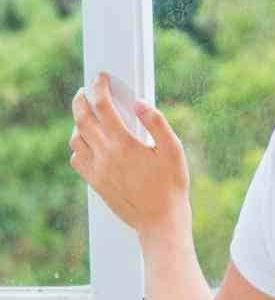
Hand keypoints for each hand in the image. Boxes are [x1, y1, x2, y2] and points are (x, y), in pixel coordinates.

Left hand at [69, 72, 190, 239]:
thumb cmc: (171, 185)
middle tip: (85, 90)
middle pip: (82, 120)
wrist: (159, 221)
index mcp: (124, 144)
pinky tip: (91, 144)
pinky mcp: (95, 183)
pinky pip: (77, 159)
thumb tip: (140, 102)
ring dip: (78, 123)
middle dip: (81, 101)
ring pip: (76, 139)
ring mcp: (97, 170)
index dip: (99, 88)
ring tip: (88, 116)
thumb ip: (157, 123)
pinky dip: (79, 146)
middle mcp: (105, 155)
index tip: (101, 78)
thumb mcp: (173, 150)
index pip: (103, 107)